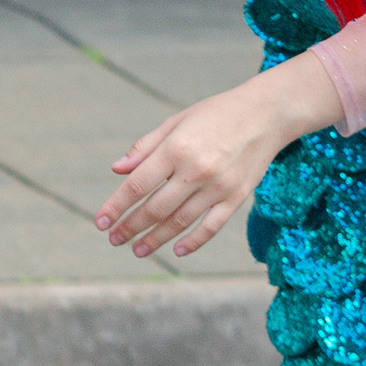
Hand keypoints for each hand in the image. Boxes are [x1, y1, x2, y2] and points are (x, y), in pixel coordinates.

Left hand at [94, 55, 342, 258]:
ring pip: (180, 221)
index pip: (137, 185)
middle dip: (131, 227)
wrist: (264, 115)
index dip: (116, 206)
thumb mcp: (175, 122)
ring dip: (156, 239)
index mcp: (175, 149)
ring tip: (137, 250)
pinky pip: (211, 226)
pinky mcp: (236, 198)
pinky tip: (177, 251)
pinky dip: (193, 241)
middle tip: (114, 239)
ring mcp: (217, 187)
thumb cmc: (214, 114)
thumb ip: (145, 148)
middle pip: (155, 208)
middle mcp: (195, 170)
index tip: (100, 222)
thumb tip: (116, 170)